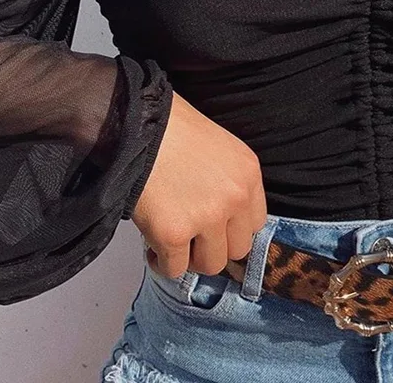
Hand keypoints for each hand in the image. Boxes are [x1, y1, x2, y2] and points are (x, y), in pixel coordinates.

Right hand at [129, 92, 267, 278]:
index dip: (232, 228)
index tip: (215, 227)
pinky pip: (175, 269)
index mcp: (248, 173)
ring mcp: (207, 217)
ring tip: (172, 241)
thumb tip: (221, 221)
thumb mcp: (219, 148)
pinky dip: (162, 262)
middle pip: (237, 249)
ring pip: (210, 264)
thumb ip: (228, 182)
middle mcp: (234, 198)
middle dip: (213, 246)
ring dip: (190, 257)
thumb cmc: (172, 129)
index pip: (255, 223)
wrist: (138, 124)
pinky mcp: (173, 233)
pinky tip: (153, 245)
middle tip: (191, 236)